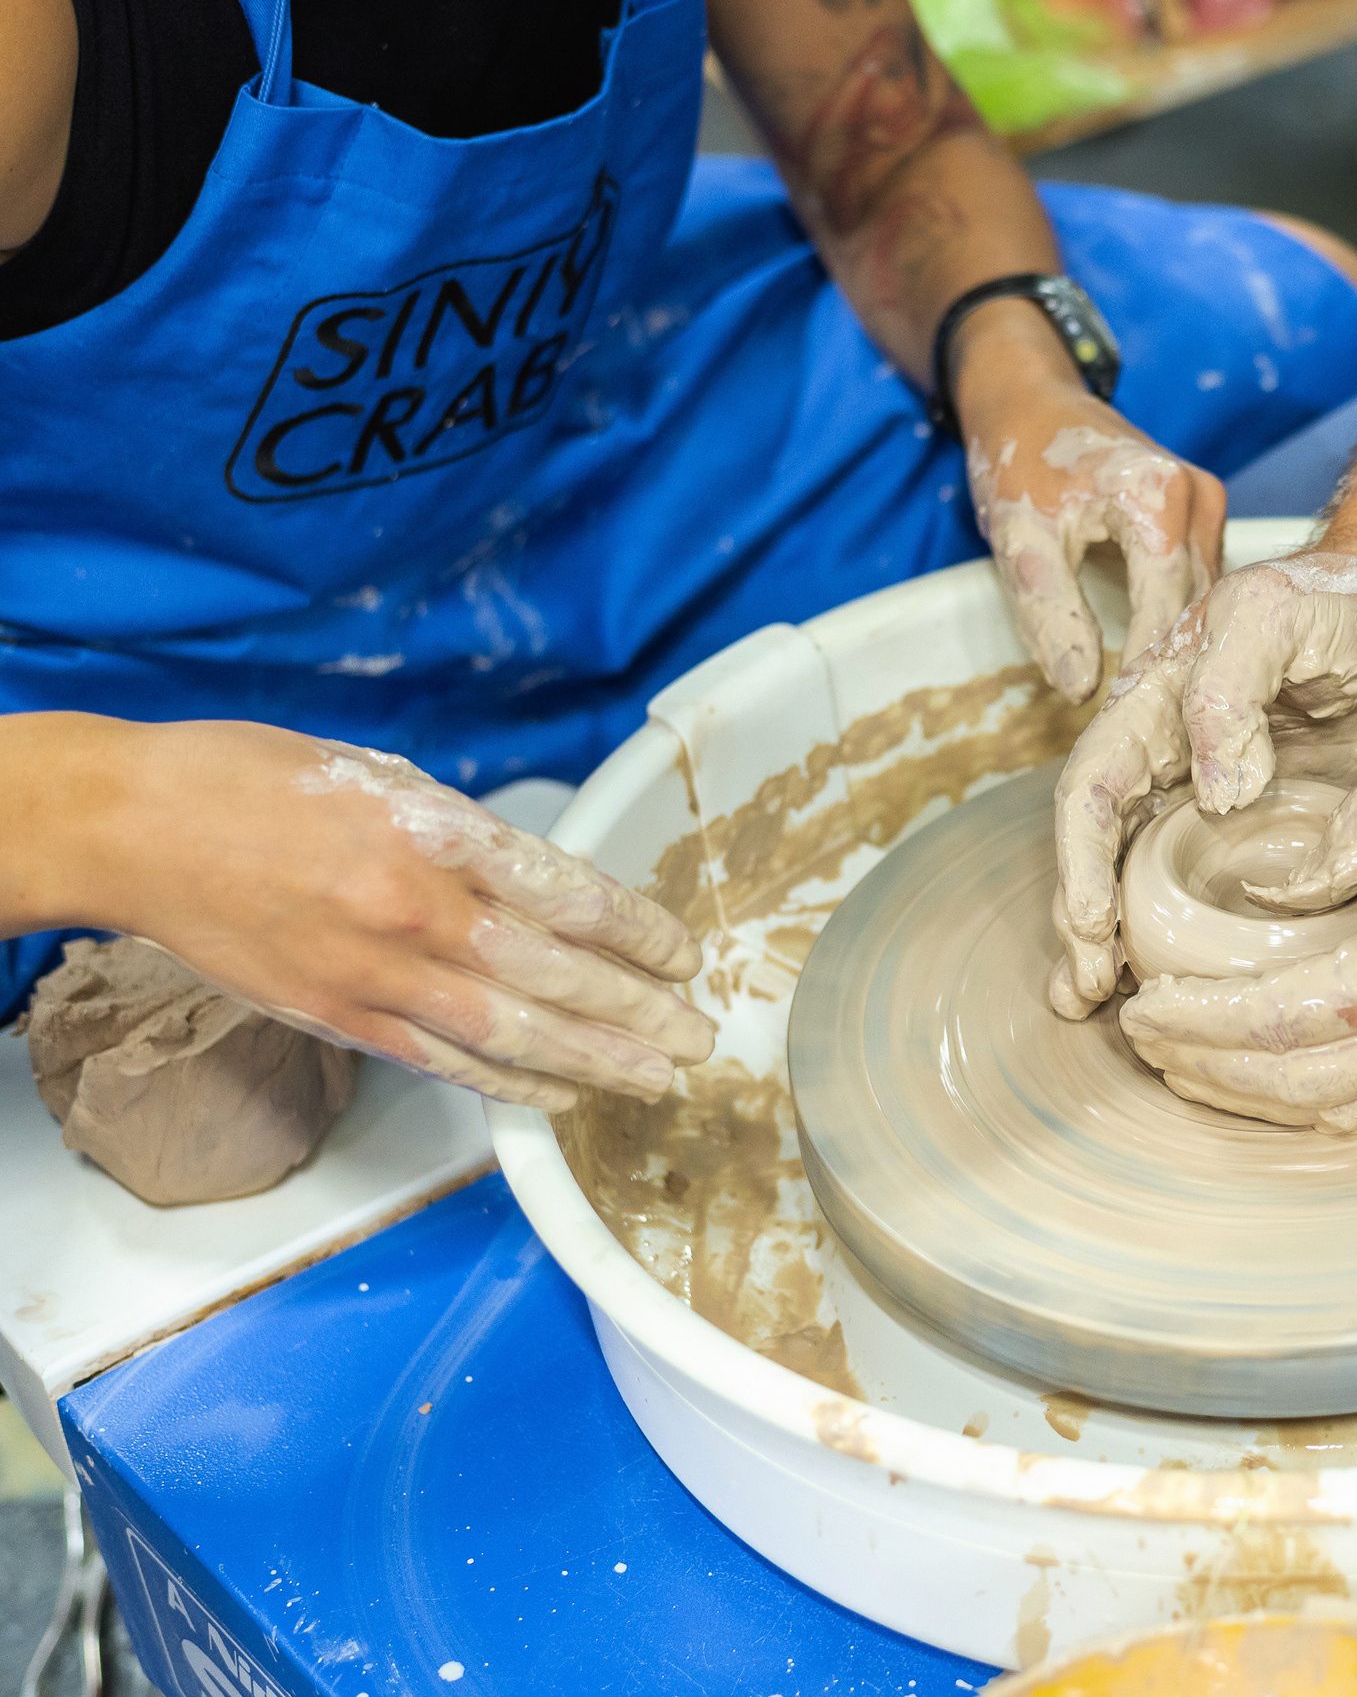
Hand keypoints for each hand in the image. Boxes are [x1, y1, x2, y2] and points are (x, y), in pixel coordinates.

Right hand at [93, 722, 714, 1110]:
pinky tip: (561, 1097)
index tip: (686, 955)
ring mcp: (376, 972)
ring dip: (597, 1061)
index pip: (572, 896)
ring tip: (659, 1078)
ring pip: (513, 1032)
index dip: (641, 934)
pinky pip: (444, 1061)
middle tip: (702, 1036)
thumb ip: (468, 835)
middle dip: (641, 1011)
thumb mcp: (385, 777)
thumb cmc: (257, 781)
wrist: (136, 826)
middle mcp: (418, 910)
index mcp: (438, 834)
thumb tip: (544, 886)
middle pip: (558, 975)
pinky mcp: (336, 1015)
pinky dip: (509, 1083)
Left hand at [957, 306, 1224, 702]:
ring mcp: (1208, 507)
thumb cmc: (1018, 456)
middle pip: (1196, 609)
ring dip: (1182, 655)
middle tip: (1151, 748)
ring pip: (1203, 602)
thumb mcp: (1019, 537)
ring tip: (1160, 723)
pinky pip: (1197, 585)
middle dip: (1171, 672)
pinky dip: (1178, 626)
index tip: (1133, 737)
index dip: (1148, 675)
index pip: (1165, 610)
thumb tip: (1079, 689)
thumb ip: (1049, 612)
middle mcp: (1199, 500)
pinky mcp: (1201, 517)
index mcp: (1158, 500)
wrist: (1030, 397)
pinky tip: (1161, 673)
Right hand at [1046, 539, 1356, 1016]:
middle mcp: (1166, 758)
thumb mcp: (1279, 619)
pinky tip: (1169, 983)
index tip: (1091, 923)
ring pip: (1137, 877)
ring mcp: (1207, 801)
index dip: (1081, 858)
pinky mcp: (1254, 835)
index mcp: (1154, 705)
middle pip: (1099, 848)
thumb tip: (1211, 793)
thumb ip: (1231, 690)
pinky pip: (1202, 890)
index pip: (1093, 788)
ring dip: (1108, 941)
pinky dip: (1178, 937)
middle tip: (1086, 991)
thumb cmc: (1340, 605)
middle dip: (1079, 921)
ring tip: (1091, 1004)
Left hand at [1118, 732, 1356, 1128]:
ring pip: (1336, 1109)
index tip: (1137, 1004)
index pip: (1264, 1025)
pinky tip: (1291, 1075)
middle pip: (1288, 1087)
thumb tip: (1274, 889)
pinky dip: (1322, 1098)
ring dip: (1259, 1095)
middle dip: (1205, 1071)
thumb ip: (1328, 843)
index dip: (1191, 1022)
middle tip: (1146, 1044)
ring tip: (1198, 1066)